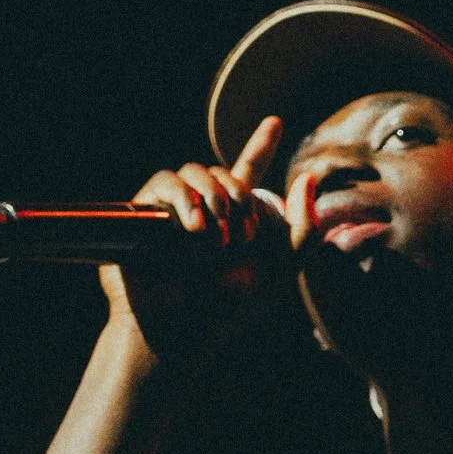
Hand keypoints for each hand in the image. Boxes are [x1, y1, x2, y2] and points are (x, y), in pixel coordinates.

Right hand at [101, 114, 285, 365]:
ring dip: (213, 196)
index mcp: (234, 220)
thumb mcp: (278, 271)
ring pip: (195, 171)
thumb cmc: (227, 310)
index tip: (274, 122)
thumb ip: (304, 230)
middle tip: (243, 233)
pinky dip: (184, 198)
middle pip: (222, 171)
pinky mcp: (144, 213)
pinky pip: (165, 182)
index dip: (260, 146)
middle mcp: (202, 210)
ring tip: (216, 236)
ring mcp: (172, 210)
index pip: (247, 173)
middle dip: (237, 193)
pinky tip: (194, 227)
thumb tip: (308, 177)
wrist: (179, 332)